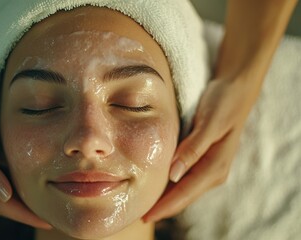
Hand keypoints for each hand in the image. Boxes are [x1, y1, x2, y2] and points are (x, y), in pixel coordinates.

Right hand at [0, 92, 50, 228]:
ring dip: (25, 203)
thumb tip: (4, 195)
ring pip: (6, 195)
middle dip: (27, 214)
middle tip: (54, 217)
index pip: (0, 205)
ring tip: (49, 207)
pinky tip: (37, 184)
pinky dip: (21, 186)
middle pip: (4, 205)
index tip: (46, 221)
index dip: (23, 215)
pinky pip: (7, 180)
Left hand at [143, 76, 260, 221]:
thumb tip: (174, 175)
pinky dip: (170, 185)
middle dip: (163, 207)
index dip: (166, 206)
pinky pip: (184, 178)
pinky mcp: (202, 158)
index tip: (147, 217)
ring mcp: (208, 166)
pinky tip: (157, 185)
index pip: (185, 193)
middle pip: (184, 196)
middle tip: (138, 216)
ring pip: (183, 189)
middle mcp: (213, 171)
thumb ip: (193, 149)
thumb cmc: (223, 103)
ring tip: (144, 205)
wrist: (236, 88)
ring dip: (165, 198)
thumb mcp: (209, 123)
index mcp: (215, 166)